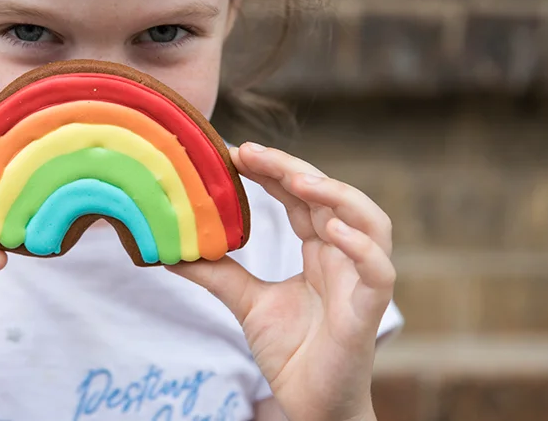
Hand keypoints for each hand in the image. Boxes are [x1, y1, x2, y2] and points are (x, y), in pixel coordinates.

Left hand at [169, 143, 393, 420]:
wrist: (310, 405)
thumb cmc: (292, 352)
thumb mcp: (244, 302)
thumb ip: (214, 272)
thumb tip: (168, 248)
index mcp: (319, 250)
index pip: (300, 196)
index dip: (274, 170)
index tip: (235, 152)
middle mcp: (344, 256)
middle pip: (330, 197)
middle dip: (294, 169)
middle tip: (252, 153)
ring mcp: (361, 280)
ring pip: (370, 221)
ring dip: (338, 195)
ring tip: (300, 180)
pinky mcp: (370, 311)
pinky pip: (379, 271)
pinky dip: (361, 247)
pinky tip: (332, 231)